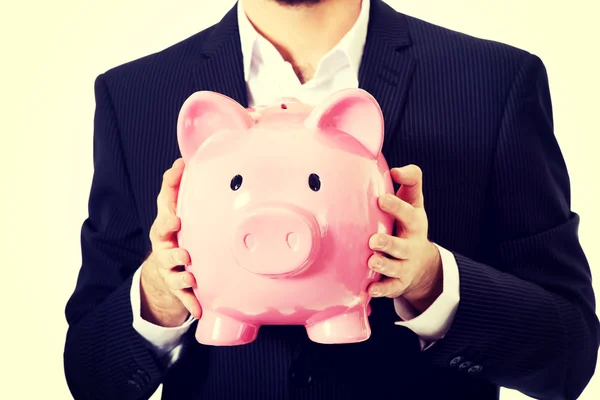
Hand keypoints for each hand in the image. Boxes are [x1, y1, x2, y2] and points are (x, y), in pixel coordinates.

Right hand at [140, 158, 200, 326]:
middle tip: (184, 252)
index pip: (164, 216)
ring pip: (174, 274)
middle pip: (165, 249)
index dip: (168, 219)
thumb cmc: (173, 231)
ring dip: (182, 276)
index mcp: (166, 227)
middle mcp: (164, 248)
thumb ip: (176, 187)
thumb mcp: (173, 209)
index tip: (176, 218)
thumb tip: (182, 160)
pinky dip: (191, 304)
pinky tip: (199, 310)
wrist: (163, 266)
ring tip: (191, 278)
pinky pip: (183, 298)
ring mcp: (169, 269)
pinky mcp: (177, 287)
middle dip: (173, 250)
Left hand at [367, 165, 442, 312]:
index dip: (396, 207)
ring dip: (383, 267)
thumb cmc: (409, 225)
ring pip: (395, 269)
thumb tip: (396, 169)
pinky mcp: (397, 284)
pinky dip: (381, 291)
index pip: (408, 214)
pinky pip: (390, 289)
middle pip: (402, 247)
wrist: (422, 264)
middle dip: (389, 244)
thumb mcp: (414, 202)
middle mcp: (411, 246)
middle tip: (373, 240)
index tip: (380, 200)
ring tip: (370, 262)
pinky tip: (369, 291)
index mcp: (414, 224)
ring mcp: (405, 266)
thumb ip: (410, 181)